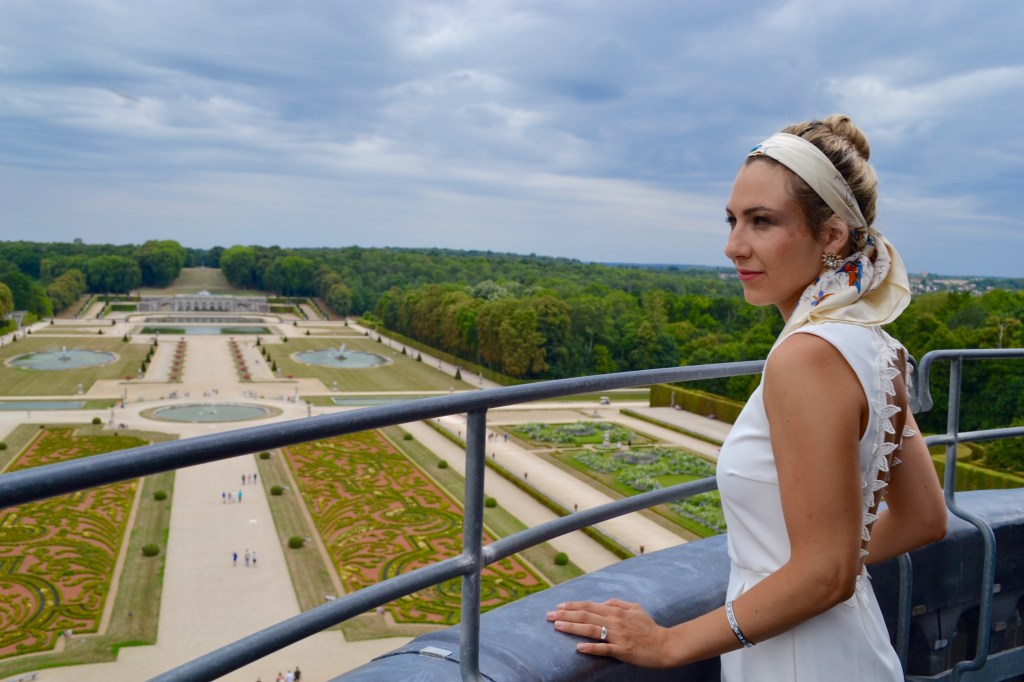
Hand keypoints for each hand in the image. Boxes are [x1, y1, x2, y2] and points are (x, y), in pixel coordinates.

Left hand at [546, 598, 671, 667]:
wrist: (665, 645)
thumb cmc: (649, 627)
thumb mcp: (635, 609)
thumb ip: (618, 603)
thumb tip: (603, 601)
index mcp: (616, 611)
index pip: (589, 606)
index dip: (572, 605)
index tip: (557, 607)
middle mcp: (615, 621)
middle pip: (586, 616)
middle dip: (565, 615)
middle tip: (548, 616)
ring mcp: (618, 636)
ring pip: (591, 630)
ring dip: (572, 628)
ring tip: (557, 627)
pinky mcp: (623, 650)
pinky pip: (604, 649)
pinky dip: (591, 648)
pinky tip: (578, 648)